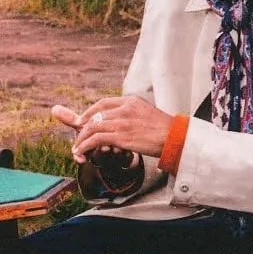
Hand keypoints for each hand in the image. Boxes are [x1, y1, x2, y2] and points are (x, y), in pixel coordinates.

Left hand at [56, 96, 172, 162]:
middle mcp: (124, 108)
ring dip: (81, 139)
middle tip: (79, 138)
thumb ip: (133, 115)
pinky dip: (85, 145)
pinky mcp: (121, 136)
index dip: (90, 112)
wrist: (175, 138)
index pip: (103, 103)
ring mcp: (122, 122)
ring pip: (92, 127)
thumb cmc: (165, 130)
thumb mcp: (148, 114)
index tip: (83, 121)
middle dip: (83, 128)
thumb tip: (124, 122)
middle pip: (95, 116)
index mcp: (131, 101)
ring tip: (77, 149)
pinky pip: (96, 139)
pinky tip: (81, 152)